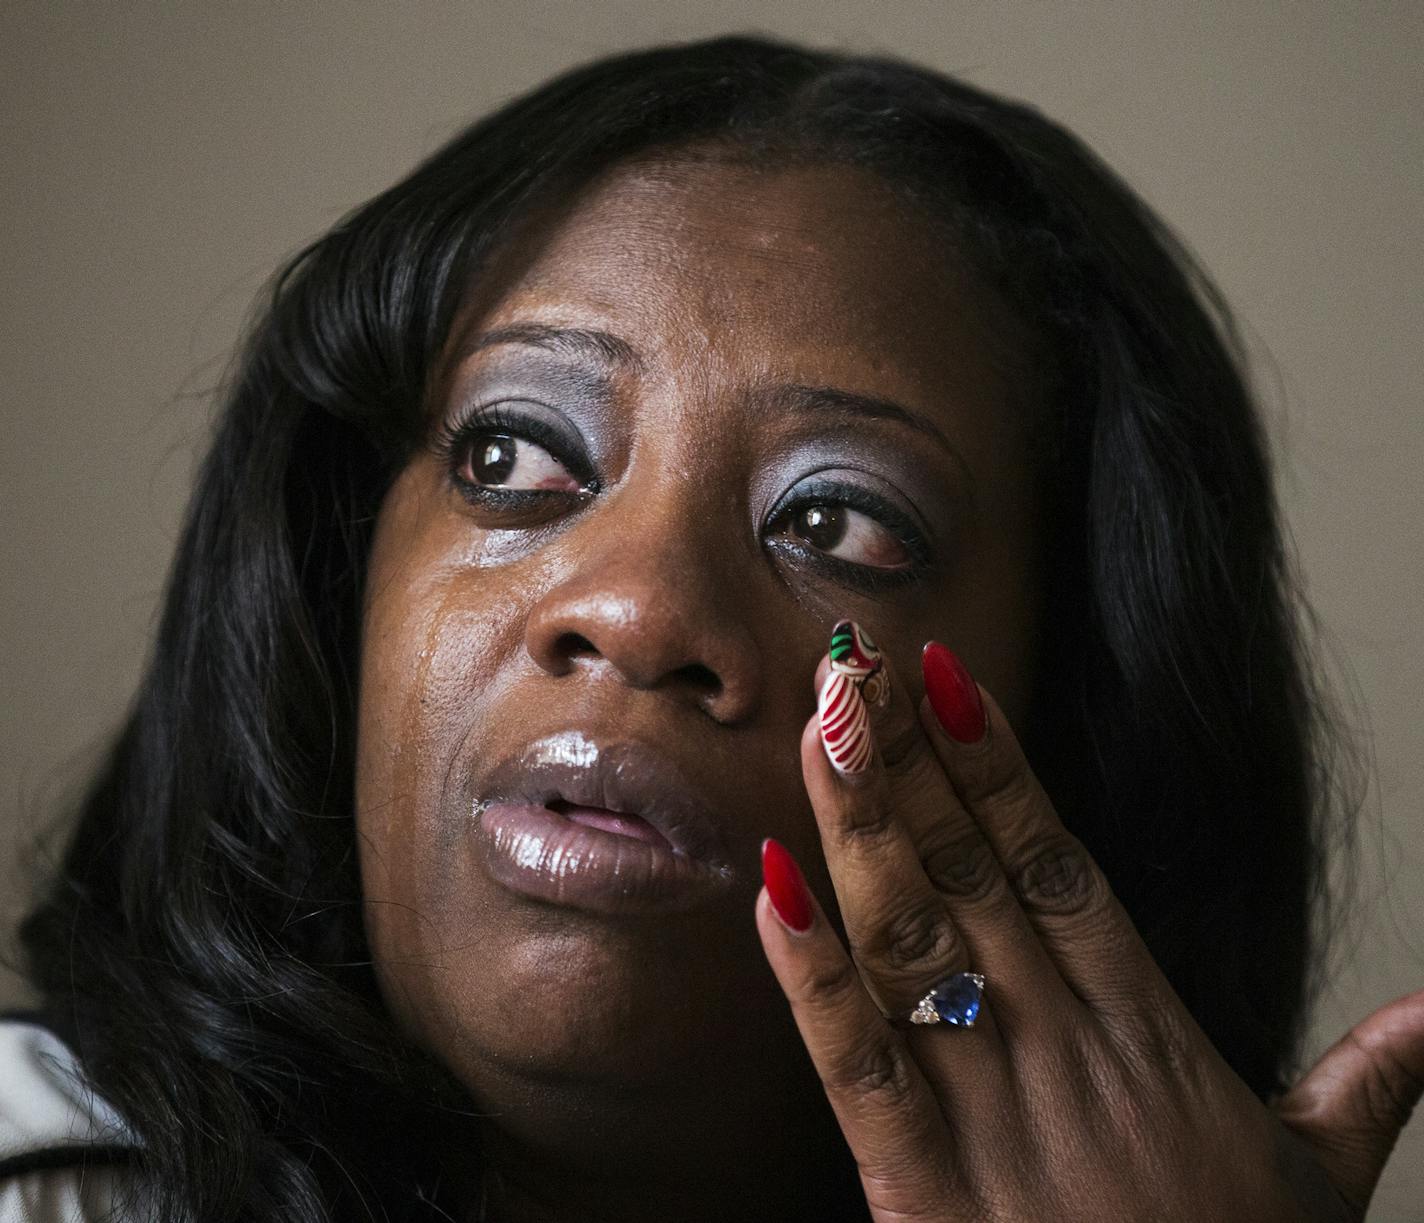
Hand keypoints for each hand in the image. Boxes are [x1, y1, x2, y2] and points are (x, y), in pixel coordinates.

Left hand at [755, 623, 1423, 1220]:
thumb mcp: (1317, 1178)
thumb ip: (1365, 1082)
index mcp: (1141, 1029)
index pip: (1056, 865)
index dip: (1000, 765)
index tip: (951, 678)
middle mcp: (1060, 1047)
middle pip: (970, 874)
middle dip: (911, 762)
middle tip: (858, 665)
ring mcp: (991, 1111)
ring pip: (913, 940)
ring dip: (860, 827)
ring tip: (827, 727)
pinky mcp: (927, 1188)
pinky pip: (860, 1067)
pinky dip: (813, 979)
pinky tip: (772, 890)